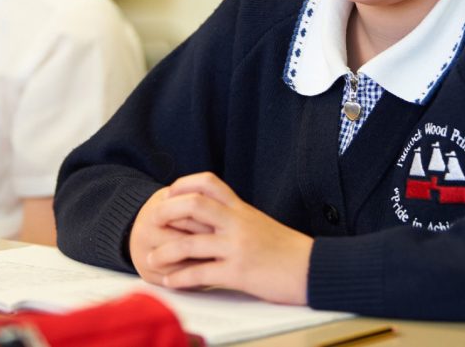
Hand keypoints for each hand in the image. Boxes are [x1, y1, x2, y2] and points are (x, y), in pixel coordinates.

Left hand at [146, 172, 312, 304]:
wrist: (313, 268)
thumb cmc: (286, 249)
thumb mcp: (259, 224)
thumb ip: (235, 218)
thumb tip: (209, 219)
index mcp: (242, 209)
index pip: (210, 183)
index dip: (185, 184)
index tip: (169, 193)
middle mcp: (237, 223)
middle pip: (194, 205)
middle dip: (167, 211)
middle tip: (152, 220)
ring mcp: (237, 247)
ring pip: (191, 242)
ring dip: (165, 251)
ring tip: (151, 258)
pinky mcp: (239, 272)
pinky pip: (201, 272)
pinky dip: (181, 277)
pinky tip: (170, 281)